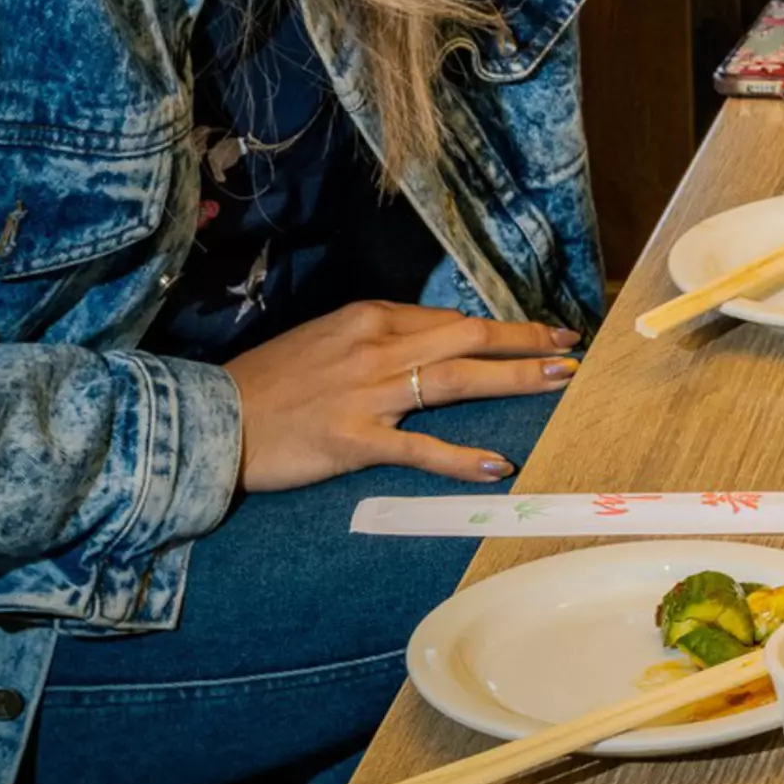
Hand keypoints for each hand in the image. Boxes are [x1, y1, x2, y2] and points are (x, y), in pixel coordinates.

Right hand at [222, 300, 577, 492]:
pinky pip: (418, 448)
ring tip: (558, 380)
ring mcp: (366, 394)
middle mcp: (375, 348)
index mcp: (370, 319)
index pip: (451, 320)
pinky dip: (459, 457)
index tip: (541, 333)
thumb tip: (433, 340)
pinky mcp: (353, 440)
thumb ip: (379, 340)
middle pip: (467, 338)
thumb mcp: (326, 340)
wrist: (212, 418)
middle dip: (525, 342)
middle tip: (572, 349)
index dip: (501, 328)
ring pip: (455, 380)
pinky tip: (495, 464)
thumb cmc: (269, 383)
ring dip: (513, 379)